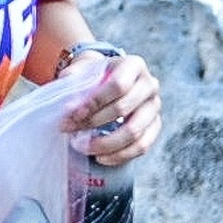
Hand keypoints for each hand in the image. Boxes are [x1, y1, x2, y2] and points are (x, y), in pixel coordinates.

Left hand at [58, 53, 163, 167]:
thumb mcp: (83, 69)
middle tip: (70, 130)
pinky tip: (100, 157)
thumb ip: (73, 77)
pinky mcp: (155, 126)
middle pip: (124, 108)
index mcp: (134, 65)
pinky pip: (141, 146)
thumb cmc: (95, 76)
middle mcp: (150, 84)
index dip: (95, 102)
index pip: (118, 85)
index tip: (73, 114)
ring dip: (105, 143)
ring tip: (83, 147)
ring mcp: (154, 107)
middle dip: (93, 122)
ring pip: (134, 131)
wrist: (109, 81)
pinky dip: (119, 155)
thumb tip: (67, 95)